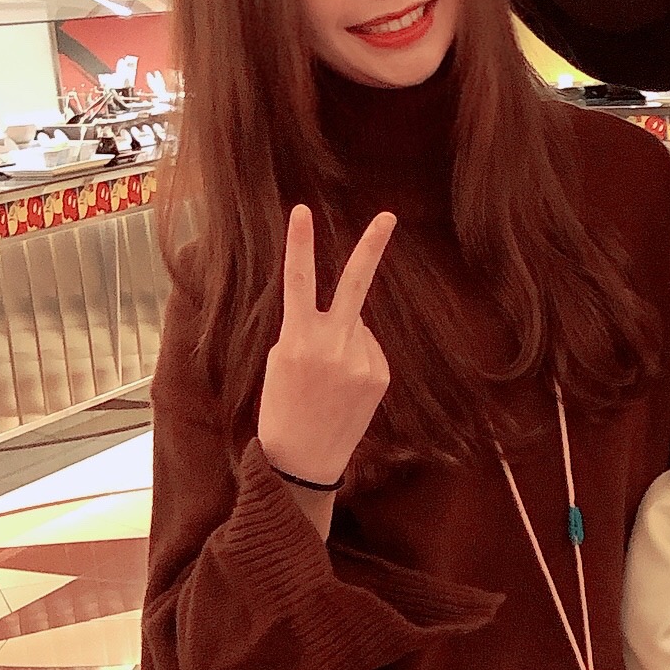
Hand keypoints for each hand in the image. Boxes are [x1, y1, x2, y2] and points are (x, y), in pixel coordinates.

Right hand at [257, 206, 394, 523]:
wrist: (304, 459)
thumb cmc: (283, 408)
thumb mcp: (281, 363)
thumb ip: (308, 330)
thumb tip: (348, 314)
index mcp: (298, 339)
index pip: (298, 281)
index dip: (300, 244)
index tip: (302, 210)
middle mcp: (333, 345)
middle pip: (355, 285)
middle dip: (371, 247)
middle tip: (388, 216)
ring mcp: (362, 360)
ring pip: (356, 326)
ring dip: (344, 339)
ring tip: (328, 378)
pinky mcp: (380, 375)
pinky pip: (369, 349)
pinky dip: (358, 358)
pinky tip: (344, 386)